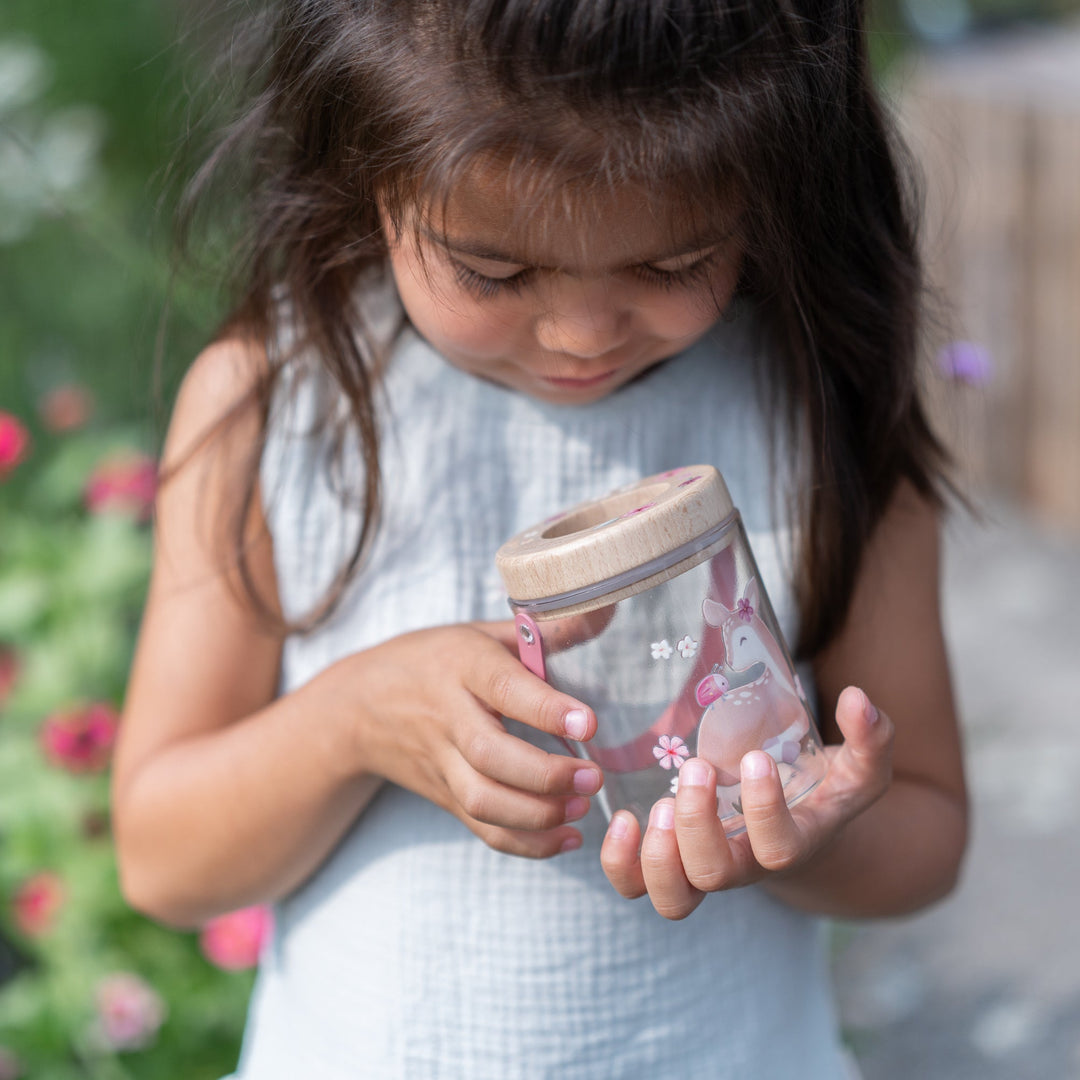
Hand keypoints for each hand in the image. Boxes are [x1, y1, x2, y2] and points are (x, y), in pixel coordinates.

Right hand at [336, 622, 602, 857]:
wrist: (359, 705)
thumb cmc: (435, 659)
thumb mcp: (482, 633)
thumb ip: (546, 630)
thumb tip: (607, 610)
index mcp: (462, 665)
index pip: (503, 688)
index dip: (546, 709)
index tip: (588, 722)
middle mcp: (448, 716)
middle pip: (490, 755)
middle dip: (546, 775)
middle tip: (594, 777)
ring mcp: (442, 762)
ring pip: (483, 800)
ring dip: (537, 815)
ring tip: (582, 806)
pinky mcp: (444, 794)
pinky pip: (481, 828)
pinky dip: (525, 844)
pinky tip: (566, 837)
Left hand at [600, 686, 892, 918]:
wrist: (792, 826)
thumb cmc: (822, 790)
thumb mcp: (857, 767)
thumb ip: (871, 738)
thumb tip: (859, 700)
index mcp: (790, 846)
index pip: (778, 850)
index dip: (764, 811)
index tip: (756, 759)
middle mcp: (743, 866)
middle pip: (715, 875)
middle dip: (698, 823)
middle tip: (697, 768)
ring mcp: (702, 870)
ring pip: (673, 899)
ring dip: (658, 856)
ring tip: (658, 804)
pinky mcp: (667, 863)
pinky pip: (635, 886)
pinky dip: (620, 863)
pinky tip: (622, 818)